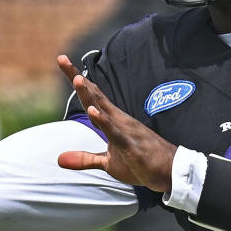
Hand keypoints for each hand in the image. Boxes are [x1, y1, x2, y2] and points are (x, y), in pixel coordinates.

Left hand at [56, 55, 176, 191]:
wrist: (171, 171)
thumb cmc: (140, 163)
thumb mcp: (108, 163)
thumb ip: (84, 159)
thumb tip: (58, 160)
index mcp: (113, 120)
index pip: (92, 96)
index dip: (77, 79)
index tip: (62, 60)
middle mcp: (119, 120)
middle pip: (94, 96)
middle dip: (78, 79)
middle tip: (62, 59)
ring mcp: (125, 132)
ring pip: (104, 111)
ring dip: (91, 95)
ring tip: (78, 79)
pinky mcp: (131, 147)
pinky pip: (116, 133)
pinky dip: (105, 122)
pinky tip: (94, 112)